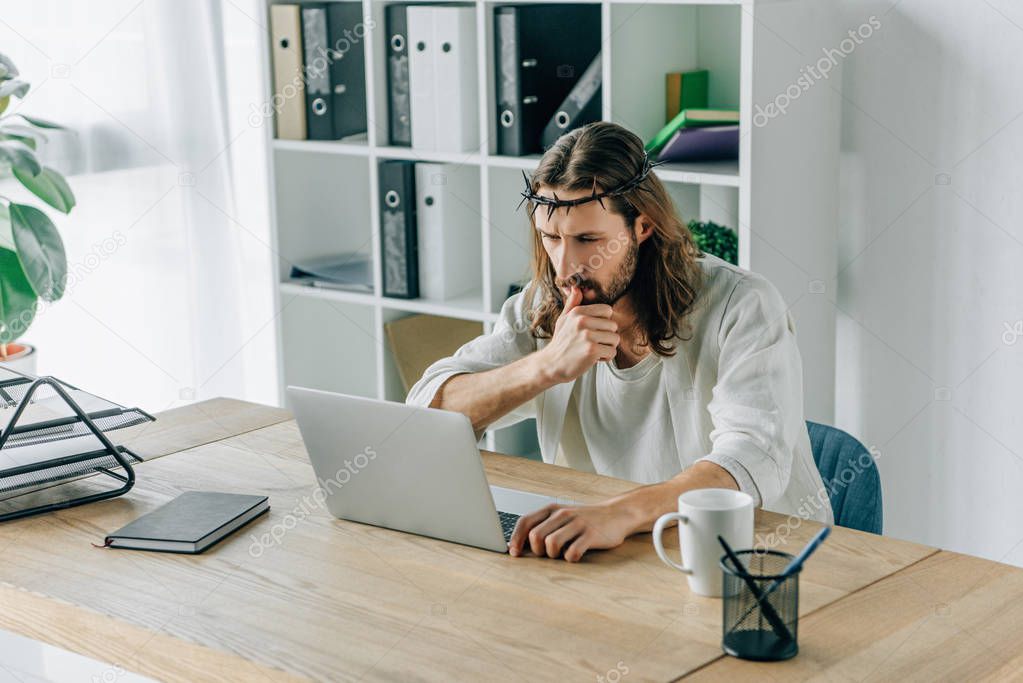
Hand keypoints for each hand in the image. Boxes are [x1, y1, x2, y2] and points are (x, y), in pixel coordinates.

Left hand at [507, 501, 636, 561]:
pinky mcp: (591, 535)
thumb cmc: (585, 520)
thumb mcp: (562, 517)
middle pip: (536, 535)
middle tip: (547, 554)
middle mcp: (563, 514)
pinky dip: (571, 558)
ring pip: (551, 544)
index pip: (525, 521)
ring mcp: (578, 523)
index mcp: (552, 509)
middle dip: (537, 550)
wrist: (617, 514)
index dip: (516, 538)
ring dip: (553, 555)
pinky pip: (573, 552)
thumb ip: (543, 526)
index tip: (514, 553)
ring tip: (562, 554)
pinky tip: (576, 555)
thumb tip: (518, 546)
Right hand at [539, 286, 619, 383]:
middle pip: (613, 325)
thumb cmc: (561, 343)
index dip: (604, 322)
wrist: (551, 365)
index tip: (595, 330)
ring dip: (607, 347)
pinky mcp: (592, 350)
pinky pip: (612, 352)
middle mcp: (583, 321)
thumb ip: (573, 304)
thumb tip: (576, 288)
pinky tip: (593, 358)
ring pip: (615, 339)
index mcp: (578, 312)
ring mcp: (587, 336)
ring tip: (593, 350)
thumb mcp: (563, 320)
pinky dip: (605, 357)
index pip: (607, 310)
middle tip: (593, 343)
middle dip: (607, 336)